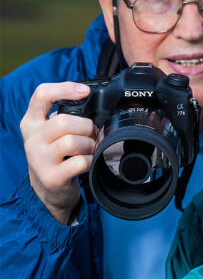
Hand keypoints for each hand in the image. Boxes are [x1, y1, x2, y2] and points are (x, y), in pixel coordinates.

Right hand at [20, 82, 97, 224]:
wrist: (49, 189)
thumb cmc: (56, 155)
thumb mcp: (52, 133)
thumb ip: (65, 116)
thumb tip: (91, 103)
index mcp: (32, 122)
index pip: (41, 95)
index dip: (65, 89)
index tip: (85, 91)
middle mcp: (32, 139)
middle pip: (63, 121)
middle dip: (86, 126)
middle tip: (93, 134)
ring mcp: (39, 159)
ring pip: (72, 141)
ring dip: (90, 144)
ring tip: (90, 149)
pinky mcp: (51, 177)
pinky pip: (80, 162)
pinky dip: (91, 160)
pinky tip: (88, 162)